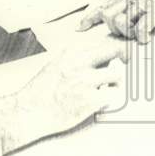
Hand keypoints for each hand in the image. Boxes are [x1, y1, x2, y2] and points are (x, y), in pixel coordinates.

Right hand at [0, 41, 126, 153]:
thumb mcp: (54, 63)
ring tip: (109, 85)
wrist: (29, 112)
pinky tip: (102, 99)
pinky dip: (110, 97)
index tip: (118, 52)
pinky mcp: (90, 100)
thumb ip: (73, 56)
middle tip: (126, 60)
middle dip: (123, 55)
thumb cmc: (39, 92)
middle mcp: (80, 64)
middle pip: (114, 51)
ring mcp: (86, 82)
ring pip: (117, 74)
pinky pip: (113, 95)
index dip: (112, 47)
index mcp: (71, 53)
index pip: (101, 42)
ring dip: (116, 80)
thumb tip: (94, 53)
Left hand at [78, 0, 154, 43]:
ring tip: (138, 33)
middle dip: (113, 29)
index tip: (80, 28)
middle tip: (126, 33)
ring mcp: (142, 3)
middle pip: (108, 16)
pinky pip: (140, 29)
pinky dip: (140, 37)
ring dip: (126, 33)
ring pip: (120, 22)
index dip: (89, 18)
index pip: (102, 5)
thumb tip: (116, 11)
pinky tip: (146, 38)